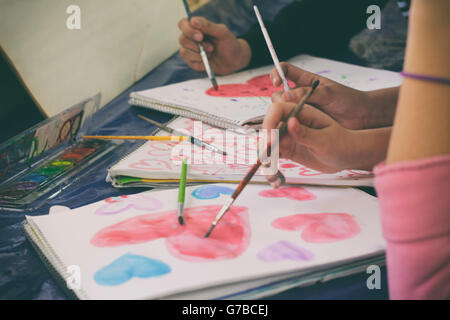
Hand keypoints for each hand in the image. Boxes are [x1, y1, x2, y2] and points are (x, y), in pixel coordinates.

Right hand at [178, 17, 250, 74]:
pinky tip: (208, 61)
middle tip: (211, 48)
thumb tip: (193, 21)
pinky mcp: (192, 62)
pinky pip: (189, 62)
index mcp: (197, 27)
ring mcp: (191, 50)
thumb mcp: (223, 32)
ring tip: (211, 53)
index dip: (189, 30)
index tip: (201, 37)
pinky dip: (200, 62)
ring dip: (199, 54)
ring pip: (184, 52)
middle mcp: (191, 38)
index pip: (183, 24)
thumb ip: (208, 26)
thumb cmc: (229, 44)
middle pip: (182, 39)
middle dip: (196, 46)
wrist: (235, 61)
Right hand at [262, 102, 390, 173]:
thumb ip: (307, 132)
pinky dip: (272, 167)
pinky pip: (274, 157)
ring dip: (266, 159)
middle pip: (269, 127)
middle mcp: (291, 122)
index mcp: (301, 111)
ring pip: (269, 144)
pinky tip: (276, 180)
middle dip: (265, 144)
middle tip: (267, 161)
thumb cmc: (342, 143)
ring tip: (271, 176)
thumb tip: (290, 122)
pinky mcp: (288, 149)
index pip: (278, 109)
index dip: (269, 122)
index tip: (270, 140)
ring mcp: (288, 136)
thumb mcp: (326, 139)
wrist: (348, 155)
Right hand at [270, 63, 398, 129]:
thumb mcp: (328, 93)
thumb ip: (307, 94)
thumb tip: (285, 96)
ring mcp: (300, 109)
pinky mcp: (303, 123)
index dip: (277, 73)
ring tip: (289, 122)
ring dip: (281, 116)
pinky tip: (288, 131)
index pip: (285, 70)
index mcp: (305, 81)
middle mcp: (300, 94)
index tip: (276, 82)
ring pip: (281, 111)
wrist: (361, 118)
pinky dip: (285, 127)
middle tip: (288, 109)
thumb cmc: (348, 100)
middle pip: (278, 94)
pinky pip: (288, 124)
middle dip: (278, 101)